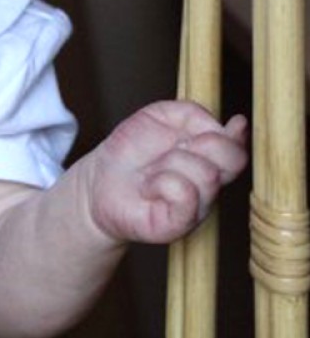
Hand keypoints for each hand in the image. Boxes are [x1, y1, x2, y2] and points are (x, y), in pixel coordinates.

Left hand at [85, 100, 247, 244]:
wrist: (100, 181)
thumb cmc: (131, 149)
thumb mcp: (158, 117)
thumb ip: (191, 113)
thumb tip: (221, 126)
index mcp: (208, 160)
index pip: (237, 150)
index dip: (237, 136)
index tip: (236, 122)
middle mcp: (208, 185)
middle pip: (232, 159)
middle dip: (204, 143)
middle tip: (174, 147)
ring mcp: (197, 207)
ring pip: (205, 173)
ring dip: (171, 162)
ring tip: (152, 171)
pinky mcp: (178, 224)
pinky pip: (185, 194)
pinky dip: (163, 182)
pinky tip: (149, 187)